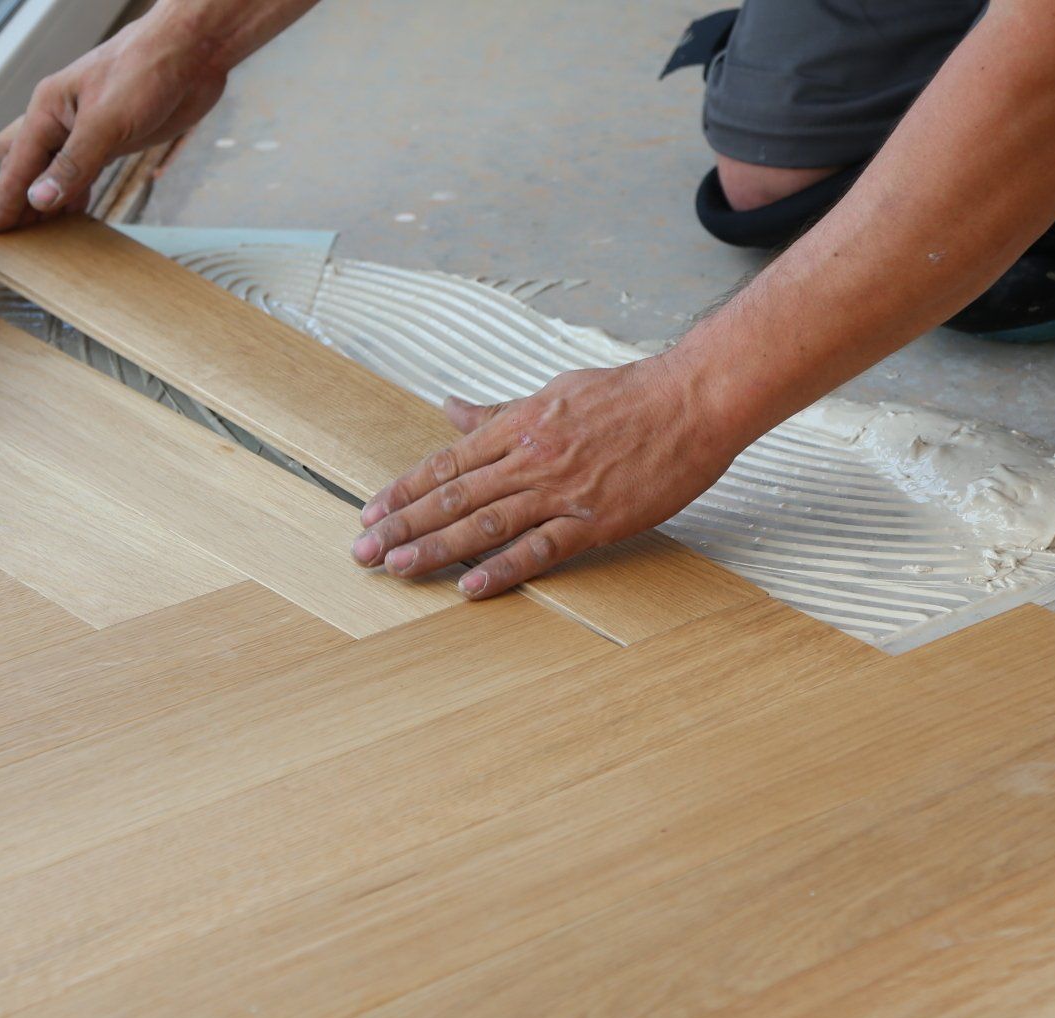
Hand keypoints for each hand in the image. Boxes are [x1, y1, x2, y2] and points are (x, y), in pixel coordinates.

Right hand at [0, 16, 226, 232]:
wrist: (191, 52)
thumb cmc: (146, 70)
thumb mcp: (107, 121)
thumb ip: (74, 163)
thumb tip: (39, 199)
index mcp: (48, 110)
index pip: (16, 165)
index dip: (4, 202)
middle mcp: (61, 120)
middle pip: (24, 168)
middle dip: (18, 203)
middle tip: (16, 245)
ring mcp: (86, 130)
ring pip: (53, 173)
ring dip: (47, 203)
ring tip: (40, 241)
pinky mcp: (111, 139)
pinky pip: (82, 173)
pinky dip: (74, 195)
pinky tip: (74, 216)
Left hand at [350, 356, 747, 597]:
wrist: (690, 401)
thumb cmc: (626, 395)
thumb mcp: (552, 392)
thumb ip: (499, 412)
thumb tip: (451, 409)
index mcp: (517, 427)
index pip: (446, 463)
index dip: (403, 490)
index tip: (369, 513)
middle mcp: (528, 459)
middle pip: (452, 497)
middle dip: (402, 525)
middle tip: (363, 553)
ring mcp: (560, 491)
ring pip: (484, 524)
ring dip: (435, 549)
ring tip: (398, 568)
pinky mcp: (594, 519)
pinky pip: (540, 548)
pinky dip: (503, 569)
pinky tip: (470, 587)